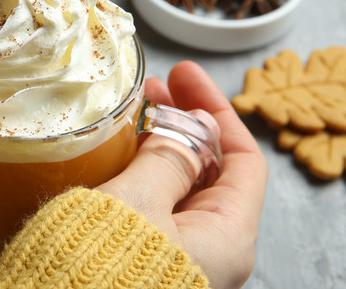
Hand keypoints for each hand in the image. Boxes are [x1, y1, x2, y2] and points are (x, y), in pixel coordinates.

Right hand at [96, 61, 267, 288]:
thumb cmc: (102, 268)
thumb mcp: (139, 201)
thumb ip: (169, 157)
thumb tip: (189, 126)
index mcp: (228, 236)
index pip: (243, 159)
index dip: (217, 110)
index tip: (186, 76)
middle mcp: (212, 249)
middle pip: (215, 170)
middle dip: (188, 122)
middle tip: (156, 87)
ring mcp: (181, 254)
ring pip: (184, 185)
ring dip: (165, 143)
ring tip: (138, 110)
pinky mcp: (149, 256)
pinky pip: (160, 205)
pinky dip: (147, 170)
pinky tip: (124, 150)